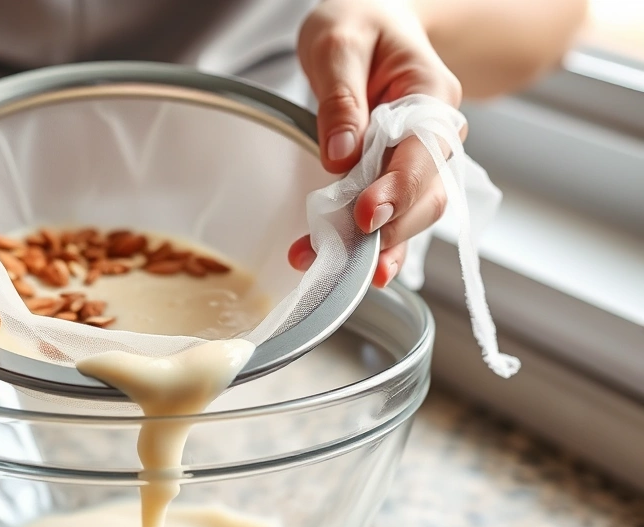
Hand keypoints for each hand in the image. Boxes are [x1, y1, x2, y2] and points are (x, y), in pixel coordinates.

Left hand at [289, 0, 463, 286]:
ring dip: (373, 247)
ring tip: (324, 265)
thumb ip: (341, 98)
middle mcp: (436, 134)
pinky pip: (393, 217)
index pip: (424, 151)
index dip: (398, 188)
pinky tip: (346, 269)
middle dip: (384, 230)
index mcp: (431, 94)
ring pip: (412, 215)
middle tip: (334, 253)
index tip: (365, 214)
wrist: (370, 24)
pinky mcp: (398, 178)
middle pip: (426, 196)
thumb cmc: (358, 25)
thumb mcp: (337, 44)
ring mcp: (420, 161)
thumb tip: (340, 156)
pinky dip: (371, 245)